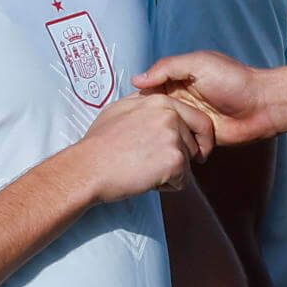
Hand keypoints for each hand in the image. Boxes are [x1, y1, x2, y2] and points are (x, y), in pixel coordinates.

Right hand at [70, 92, 212, 203]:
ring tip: (143, 168)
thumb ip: (143, 103)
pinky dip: (166, 186)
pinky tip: (144, 178)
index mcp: (161, 101)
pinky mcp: (175, 161)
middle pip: (193, 143)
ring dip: (170, 171)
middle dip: (176, 156)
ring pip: (188, 163)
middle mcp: (171, 116)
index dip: (192, 137)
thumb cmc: (99, 143)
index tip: (185, 148)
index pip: (197, 118)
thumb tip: (153, 101)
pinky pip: (182, 181)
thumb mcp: (120, 108)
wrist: (89, 167)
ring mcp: (174, 138)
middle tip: (148, 160)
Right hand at [134, 51, 276, 145]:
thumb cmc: (236, 80)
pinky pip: (182, 143)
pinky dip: (174, 146)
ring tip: (142, 141)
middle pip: (155, 111)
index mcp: (180, 79)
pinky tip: (161, 149)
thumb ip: (168, 67)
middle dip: (143, 120)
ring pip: (167, 129)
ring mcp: (191, 119)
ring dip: (157, 134)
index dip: (137, 98)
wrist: (263, 105)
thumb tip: (139, 80)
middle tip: (128, 130)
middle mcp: (183, 100)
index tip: (123, 109)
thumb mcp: (199, 63)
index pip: (150, 88)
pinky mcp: (200, 138)